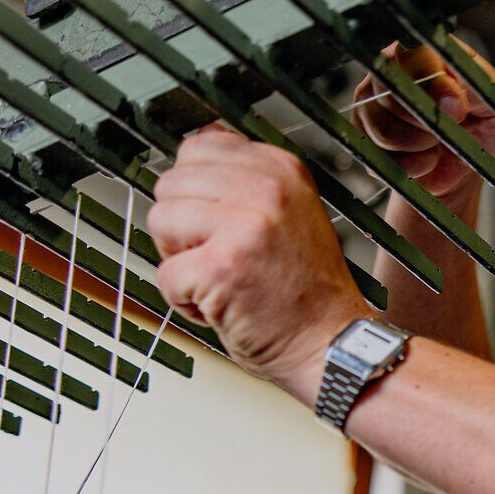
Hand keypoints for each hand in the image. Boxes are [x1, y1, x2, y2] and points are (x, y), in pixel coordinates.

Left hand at [149, 125, 369, 403]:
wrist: (334, 346)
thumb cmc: (309, 294)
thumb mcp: (291, 213)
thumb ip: (246, 181)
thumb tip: (197, 148)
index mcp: (281, 170)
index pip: (198, 147)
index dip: (196, 191)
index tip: (218, 221)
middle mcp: (266, 189)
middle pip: (171, 184)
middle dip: (183, 227)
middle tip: (222, 257)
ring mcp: (244, 226)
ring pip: (160, 222)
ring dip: (180, 260)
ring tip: (220, 279)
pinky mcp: (222, 267)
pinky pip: (165, 274)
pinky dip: (184, 301)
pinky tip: (221, 305)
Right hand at [353, 38, 494, 202]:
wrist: (462, 167)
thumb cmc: (478, 127)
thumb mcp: (491, 105)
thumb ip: (475, 90)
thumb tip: (450, 95)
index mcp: (420, 52)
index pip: (411, 57)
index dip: (435, 87)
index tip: (458, 108)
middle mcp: (387, 72)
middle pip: (391, 94)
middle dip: (428, 121)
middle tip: (451, 127)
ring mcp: (369, 104)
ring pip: (384, 129)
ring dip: (420, 145)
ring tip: (436, 143)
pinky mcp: (363, 138)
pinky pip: (380, 157)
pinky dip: (411, 166)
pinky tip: (424, 159)